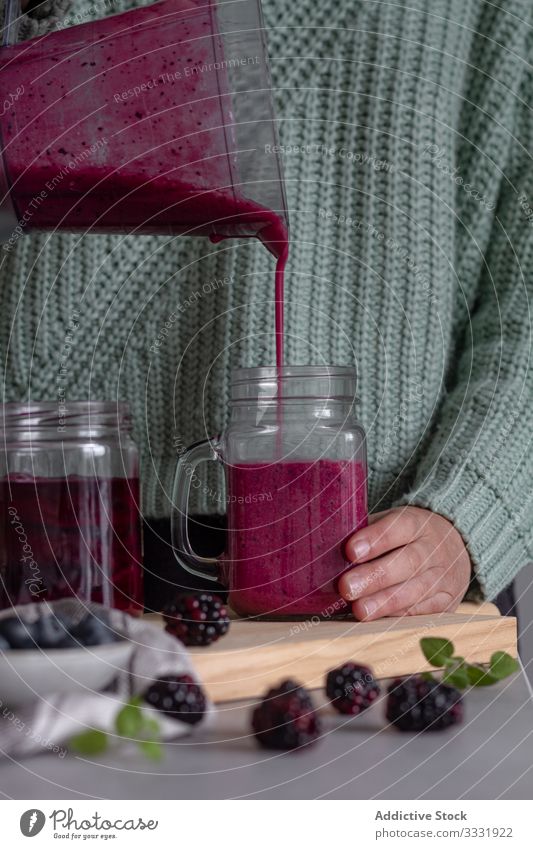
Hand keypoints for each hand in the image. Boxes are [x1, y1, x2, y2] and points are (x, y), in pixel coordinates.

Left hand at [338, 506, 471, 619]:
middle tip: (346, 588)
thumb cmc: (408, 536)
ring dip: (385, 603)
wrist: (456, 547)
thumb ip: (367, 532)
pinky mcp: (448, 601)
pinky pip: (424, 611)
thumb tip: (327, 545)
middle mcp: (434, 549)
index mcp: (417, 523)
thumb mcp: (392, 523)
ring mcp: (444, 576)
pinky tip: (380, 620)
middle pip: (407, 562)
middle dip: (375, 577)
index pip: (397, 528)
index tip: (350, 551)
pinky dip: (400, 616)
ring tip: (359, 610)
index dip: (375, 539)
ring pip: (416, 590)